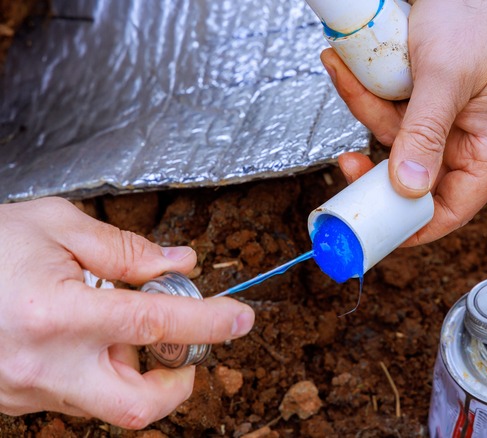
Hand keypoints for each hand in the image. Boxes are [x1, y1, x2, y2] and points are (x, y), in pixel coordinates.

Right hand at [0, 198, 254, 428]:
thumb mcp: (54, 224)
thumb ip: (124, 248)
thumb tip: (180, 262)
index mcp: (57, 313)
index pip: (156, 325)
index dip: (209, 321)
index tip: (241, 318)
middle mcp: (44, 364)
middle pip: (138, 406)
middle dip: (176, 387)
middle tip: (183, 353)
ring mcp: (27, 391)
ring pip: (106, 403)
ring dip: (131, 370)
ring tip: (112, 324)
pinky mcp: (16, 401)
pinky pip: (75, 396)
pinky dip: (96, 371)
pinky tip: (80, 336)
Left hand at [321, 0, 486, 244]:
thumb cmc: (477, 17)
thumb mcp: (445, 77)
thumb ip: (424, 133)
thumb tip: (407, 189)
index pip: (455, 205)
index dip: (417, 226)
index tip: (378, 230)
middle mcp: (470, 138)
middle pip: (416, 174)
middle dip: (378, 161)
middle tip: (345, 163)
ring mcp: (445, 118)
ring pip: (395, 138)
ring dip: (366, 107)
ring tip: (342, 68)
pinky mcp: (424, 98)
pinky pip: (390, 109)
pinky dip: (368, 90)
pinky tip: (346, 65)